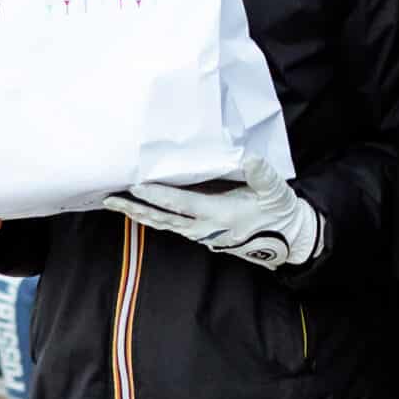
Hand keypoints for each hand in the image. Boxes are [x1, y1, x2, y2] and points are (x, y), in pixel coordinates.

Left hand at [103, 157, 321, 270]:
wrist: (288, 239)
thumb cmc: (278, 211)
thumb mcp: (274, 190)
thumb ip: (261, 175)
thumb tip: (249, 158)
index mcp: (219, 214)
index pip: (182, 204)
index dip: (158, 195)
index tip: (136, 186)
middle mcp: (205, 228)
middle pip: (163, 218)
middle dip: (135, 208)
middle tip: (110, 198)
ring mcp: (202, 234)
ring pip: (163, 224)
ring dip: (139, 214)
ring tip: (115, 203)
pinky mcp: (202, 235)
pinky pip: (171, 226)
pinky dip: (152, 217)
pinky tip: (139, 210)